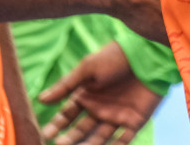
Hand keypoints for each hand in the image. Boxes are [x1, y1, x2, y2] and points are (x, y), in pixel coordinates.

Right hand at [38, 41, 162, 144]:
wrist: (149, 54)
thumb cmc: (116, 57)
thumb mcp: (88, 68)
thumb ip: (66, 86)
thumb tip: (40, 100)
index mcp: (87, 95)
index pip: (67, 115)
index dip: (56, 125)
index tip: (45, 135)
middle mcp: (99, 108)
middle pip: (80, 130)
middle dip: (69, 139)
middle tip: (59, 144)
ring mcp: (116, 116)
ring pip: (99, 138)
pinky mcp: (134, 121)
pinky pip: (123, 140)